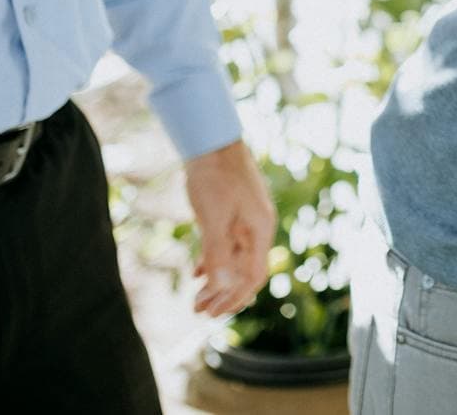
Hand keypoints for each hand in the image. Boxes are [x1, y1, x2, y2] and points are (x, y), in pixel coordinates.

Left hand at [182, 140, 275, 316]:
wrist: (213, 141)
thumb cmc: (215, 177)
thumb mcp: (214, 217)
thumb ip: (218, 252)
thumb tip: (221, 288)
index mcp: (260, 231)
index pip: (253, 277)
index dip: (234, 299)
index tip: (212, 314)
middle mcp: (257, 229)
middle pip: (244, 272)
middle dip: (223, 295)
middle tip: (199, 312)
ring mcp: (245, 221)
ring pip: (234, 261)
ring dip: (216, 282)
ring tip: (196, 299)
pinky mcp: (232, 214)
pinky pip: (227, 246)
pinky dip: (213, 262)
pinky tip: (198, 271)